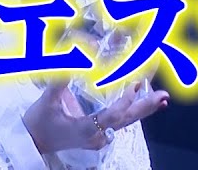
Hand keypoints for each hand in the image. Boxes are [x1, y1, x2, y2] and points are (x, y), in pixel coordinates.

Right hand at [22, 79, 169, 153]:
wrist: (33, 141)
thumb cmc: (39, 122)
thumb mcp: (47, 100)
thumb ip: (60, 78)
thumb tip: (74, 56)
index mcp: (85, 130)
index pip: (111, 116)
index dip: (124, 102)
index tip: (135, 86)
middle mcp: (97, 135)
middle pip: (127, 120)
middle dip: (146, 106)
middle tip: (164, 96)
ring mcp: (100, 135)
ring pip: (127, 121)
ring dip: (145, 107)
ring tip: (163, 98)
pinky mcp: (100, 131)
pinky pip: (122, 120)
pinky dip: (135, 108)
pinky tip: (147, 99)